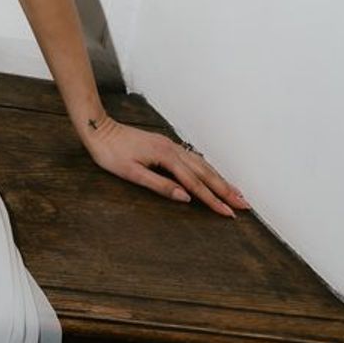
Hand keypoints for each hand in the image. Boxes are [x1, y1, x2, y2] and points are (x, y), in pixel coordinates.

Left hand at [84, 116, 250, 216]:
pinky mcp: (166, 146)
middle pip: (205, 173)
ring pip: (201, 164)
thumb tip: (186, 198)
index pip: (195, 184)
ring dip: (220, 179)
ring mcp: (170, 146)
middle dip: (225, 190)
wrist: (99, 129)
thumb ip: (160, 186)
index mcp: (166, 157)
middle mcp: (173, 149)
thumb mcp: (131, 174)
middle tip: (245, 204)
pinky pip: (193, 159)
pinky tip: (212, 174)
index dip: (213, 200)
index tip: (229, 213)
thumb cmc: (111, 154)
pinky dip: (207, 169)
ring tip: (236, 192)